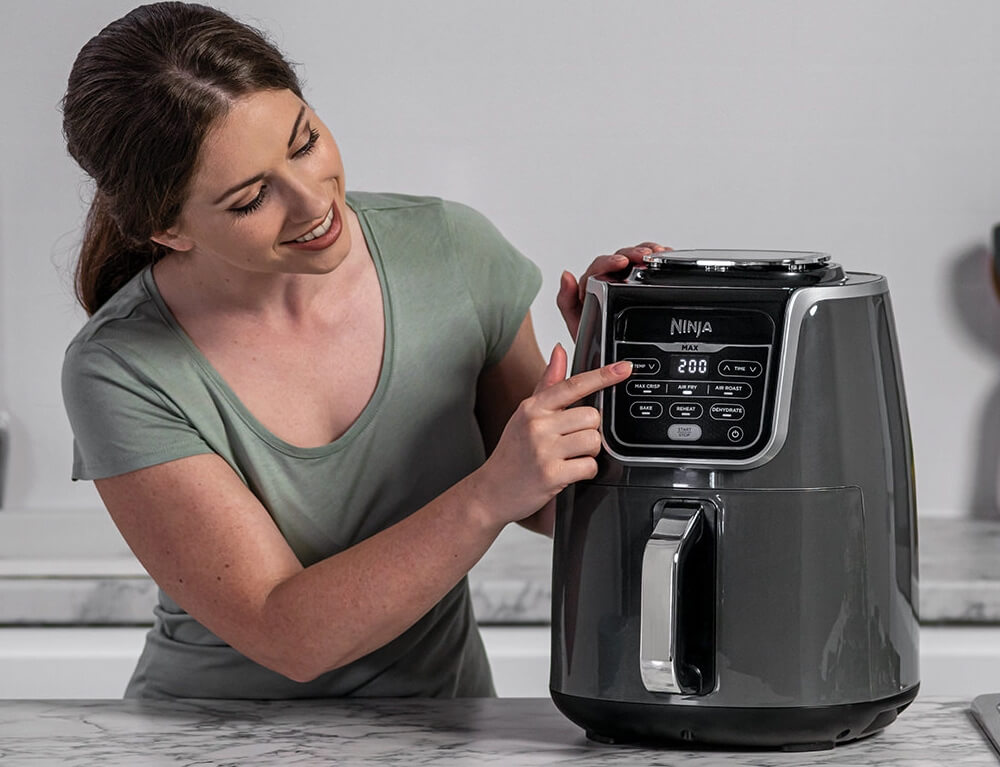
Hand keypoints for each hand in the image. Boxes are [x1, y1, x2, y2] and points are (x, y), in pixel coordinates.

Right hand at [473, 344, 630, 526]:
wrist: (491, 490)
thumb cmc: (512, 453)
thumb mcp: (525, 414)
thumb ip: (547, 383)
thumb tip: (560, 351)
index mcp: (533, 407)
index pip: (573, 384)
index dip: (602, 375)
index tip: (623, 368)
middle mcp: (537, 425)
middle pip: (592, 416)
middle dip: (590, 431)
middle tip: (571, 442)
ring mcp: (543, 449)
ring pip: (594, 440)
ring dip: (589, 452)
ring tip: (569, 457)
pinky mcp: (551, 474)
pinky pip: (589, 466)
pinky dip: (586, 471)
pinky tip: (569, 472)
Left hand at [557, 242, 670, 339]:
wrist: (611, 360)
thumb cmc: (593, 342)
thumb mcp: (577, 324)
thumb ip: (567, 301)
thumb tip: (566, 275)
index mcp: (593, 286)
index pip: (600, 266)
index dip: (610, 262)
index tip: (622, 262)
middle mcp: (610, 279)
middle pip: (621, 258)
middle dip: (633, 254)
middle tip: (645, 256)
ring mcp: (628, 281)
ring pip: (636, 260)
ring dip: (647, 253)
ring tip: (657, 253)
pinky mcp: (643, 285)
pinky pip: (649, 267)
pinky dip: (658, 259)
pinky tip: (665, 255)